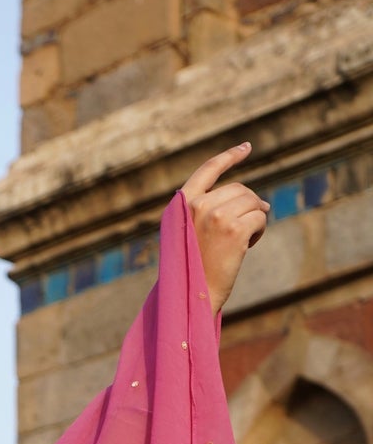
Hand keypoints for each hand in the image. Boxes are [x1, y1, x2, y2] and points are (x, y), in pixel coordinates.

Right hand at [181, 142, 269, 314]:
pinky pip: (260, 216)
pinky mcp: (234, 229)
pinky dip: (260, 230)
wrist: (193, 296)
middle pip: (239, 188)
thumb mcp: (192, 233)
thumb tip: (261, 201)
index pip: (208, 170)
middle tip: (247, 229)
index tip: (246, 147)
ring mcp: (216, 215)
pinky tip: (247, 246)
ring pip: (252, 201)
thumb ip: (211, 210)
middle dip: (250, 204)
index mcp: (182, 205)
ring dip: (255, 218)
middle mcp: (197, 205)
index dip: (229, 156)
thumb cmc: (194, 268)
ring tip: (244, 241)